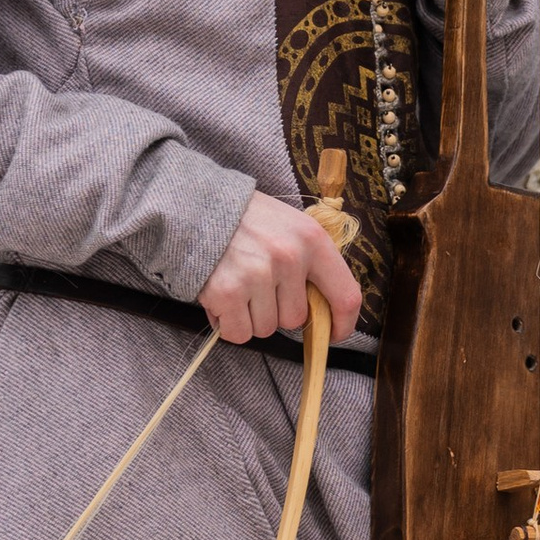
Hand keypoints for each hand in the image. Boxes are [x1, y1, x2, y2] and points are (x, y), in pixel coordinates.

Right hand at [201, 189, 360, 346]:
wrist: (194, 205)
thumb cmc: (245, 220)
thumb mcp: (290, 225)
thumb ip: (310, 262)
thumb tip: (323, 309)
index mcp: (313, 240)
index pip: (345, 296)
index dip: (342, 324)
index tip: (333, 334)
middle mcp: (290, 257)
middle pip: (295, 319)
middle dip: (276, 312)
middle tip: (256, 286)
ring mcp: (258, 275)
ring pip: (266, 329)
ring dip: (250, 317)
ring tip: (236, 285)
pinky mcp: (228, 291)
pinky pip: (238, 333)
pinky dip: (227, 324)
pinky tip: (221, 298)